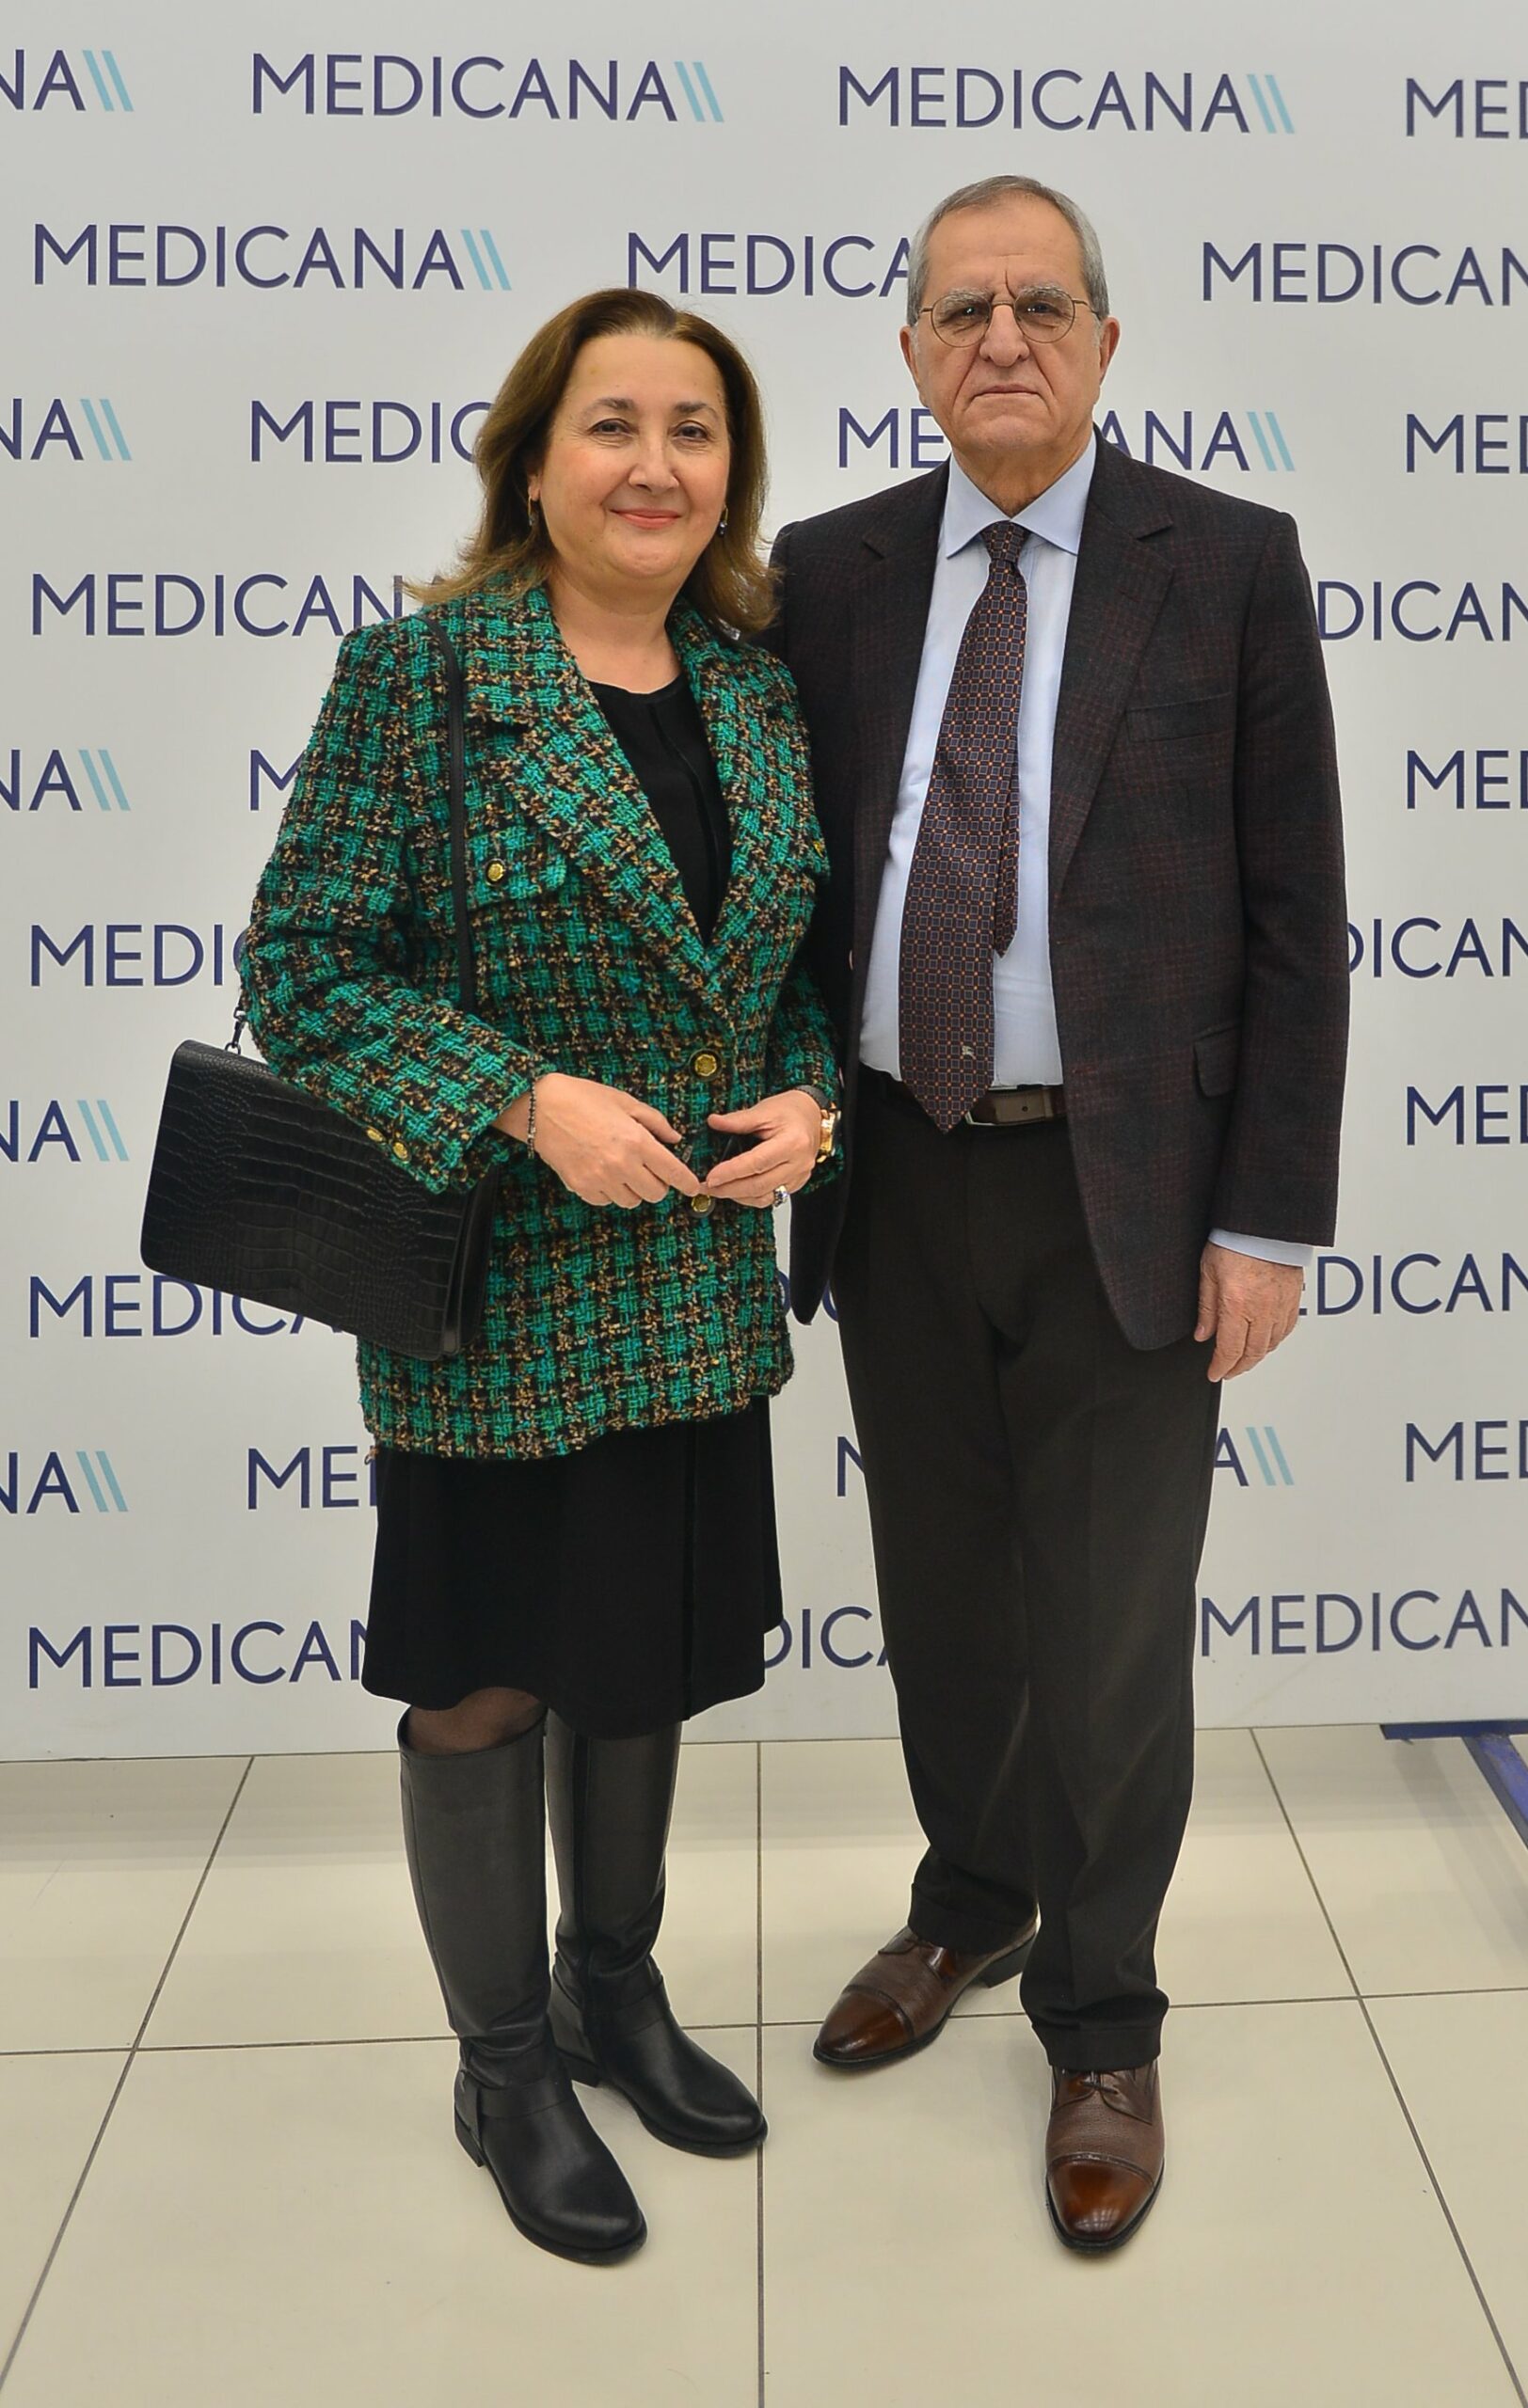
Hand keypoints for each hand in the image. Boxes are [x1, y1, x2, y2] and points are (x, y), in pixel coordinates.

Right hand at [494, 1074, 701, 1208]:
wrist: (540, 1107)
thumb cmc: (583, 1098)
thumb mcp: (624, 1102)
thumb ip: (654, 1122)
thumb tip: (674, 1139)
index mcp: (636, 1141)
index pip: (673, 1173)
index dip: (687, 1182)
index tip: (692, 1186)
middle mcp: (621, 1165)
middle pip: (655, 1194)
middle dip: (659, 1184)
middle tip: (651, 1170)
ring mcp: (599, 1179)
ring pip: (631, 1201)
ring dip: (634, 1190)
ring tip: (624, 1170)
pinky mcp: (581, 1187)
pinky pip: (606, 1201)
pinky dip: (610, 1192)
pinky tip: (604, 1173)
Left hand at [702, 1090, 822, 1207]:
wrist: (812, 1116)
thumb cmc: (791, 1111)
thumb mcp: (764, 1110)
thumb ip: (738, 1120)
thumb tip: (714, 1122)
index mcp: (792, 1142)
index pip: (757, 1163)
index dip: (731, 1172)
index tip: (711, 1177)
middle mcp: (798, 1163)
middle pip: (760, 1185)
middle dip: (729, 1189)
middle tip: (707, 1187)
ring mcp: (799, 1176)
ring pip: (765, 1197)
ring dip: (739, 1197)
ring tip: (718, 1190)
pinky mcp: (796, 1183)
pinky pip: (772, 1198)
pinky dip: (751, 1197)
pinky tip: (736, 1191)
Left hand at [1194, 1242, 1303, 1380]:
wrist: (1264, 1222)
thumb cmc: (1235, 1240)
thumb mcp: (1208, 1273)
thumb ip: (1207, 1308)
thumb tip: (1203, 1334)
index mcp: (1237, 1305)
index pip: (1230, 1350)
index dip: (1221, 1367)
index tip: (1215, 1373)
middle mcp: (1262, 1309)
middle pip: (1252, 1353)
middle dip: (1239, 1367)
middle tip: (1228, 1371)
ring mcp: (1281, 1305)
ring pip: (1271, 1344)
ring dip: (1257, 1356)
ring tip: (1244, 1359)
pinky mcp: (1293, 1298)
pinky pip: (1287, 1329)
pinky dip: (1275, 1340)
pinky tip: (1266, 1340)